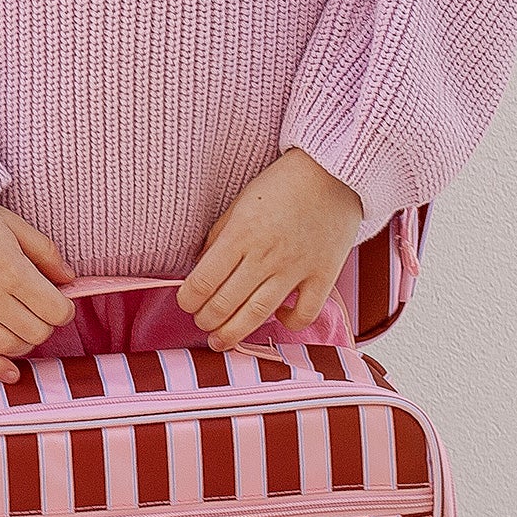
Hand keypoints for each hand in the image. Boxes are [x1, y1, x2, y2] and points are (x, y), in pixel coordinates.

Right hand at [0, 202, 75, 381]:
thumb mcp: (13, 224)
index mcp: (12, 271)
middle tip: (38, 308)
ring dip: (25, 341)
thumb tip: (70, 279)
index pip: (55, 311)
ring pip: (10, 347)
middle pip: (36, 332)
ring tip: (22, 324)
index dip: (64, 308)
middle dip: (45, 324)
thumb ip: (45, 252)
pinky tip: (11, 373)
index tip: (59, 299)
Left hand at [178, 148, 362, 348]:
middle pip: (227, 302)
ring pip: (259, 314)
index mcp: (240, 234)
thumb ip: (218, 237)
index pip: (203, 279)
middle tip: (201, 325)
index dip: (189, 298)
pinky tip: (278, 319)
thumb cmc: (279, 187)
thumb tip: (200, 268)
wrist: (332, 174)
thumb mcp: (238, 204)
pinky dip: (290, 323)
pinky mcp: (324, 276)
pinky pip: (305, 312)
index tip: (185, 303)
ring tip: (221, 341)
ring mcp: (296, 269)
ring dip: (235, 332)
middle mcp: (265, 255)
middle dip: (207, 320)